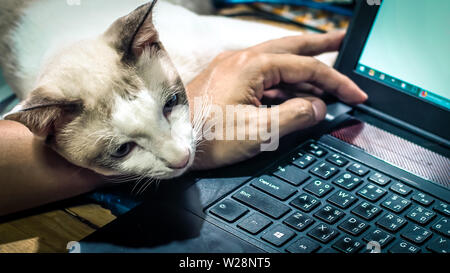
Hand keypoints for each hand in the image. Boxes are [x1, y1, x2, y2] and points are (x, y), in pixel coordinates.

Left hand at [187, 31, 366, 169]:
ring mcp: (232, 69)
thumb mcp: (259, 132)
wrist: (171, 142)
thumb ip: (295, 116)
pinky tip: (293, 92)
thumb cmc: (207, 138)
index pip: (306, 67)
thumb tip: (317, 107)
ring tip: (324, 69)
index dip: (336, 81)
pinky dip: (282, 82)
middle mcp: (242, 60)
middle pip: (291, 47)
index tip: (355, 94)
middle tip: (342, 41)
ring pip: (277, 61)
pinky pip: (262, 76)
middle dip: (320, 46)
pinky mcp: (226, 82)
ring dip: (302, 66)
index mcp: (252, 67)